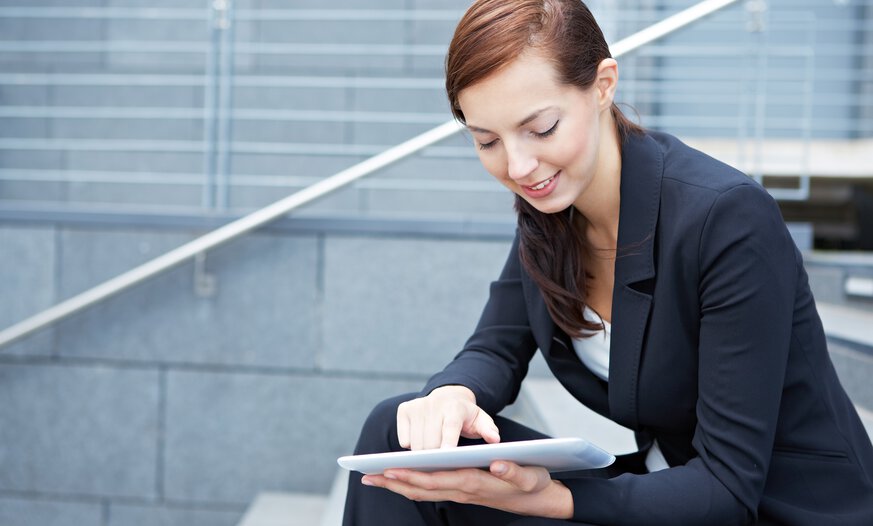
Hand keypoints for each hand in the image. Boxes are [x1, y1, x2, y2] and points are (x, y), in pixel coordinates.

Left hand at [361, 461, 573, 518]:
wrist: (541, 500)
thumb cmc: (535, 483)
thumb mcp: (531, 475)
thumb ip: (513, 470)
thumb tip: (495, 463)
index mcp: (475, 483)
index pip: (436, 481)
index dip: (411, 476)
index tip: (389, 469)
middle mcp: (464, 491)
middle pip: (422, 489)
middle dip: (394, 482)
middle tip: (367, 476)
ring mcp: (461, 493)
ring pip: (423, 492)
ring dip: (398, 486)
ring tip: (375, 477)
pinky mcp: (462, 491)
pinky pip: (431, 491)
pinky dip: (412, 486)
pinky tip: (400, 480)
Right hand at [396, 385, 499, 449]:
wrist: (448, 396)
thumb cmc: (466, 415)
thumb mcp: (481, 420)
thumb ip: (489, 430)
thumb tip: (495, 440)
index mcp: (455, 407)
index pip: (450, 427)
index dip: (448, 441)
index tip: (446, 455)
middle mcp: (434, 404)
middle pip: (430, 441)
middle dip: (435, 457)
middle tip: (442, 465)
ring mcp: (417, 406)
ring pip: (415, 443)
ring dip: (423, 455)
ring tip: (434, 455)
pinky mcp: (404, 409)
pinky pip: (404, 440)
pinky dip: (411, 447)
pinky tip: (422, 442)